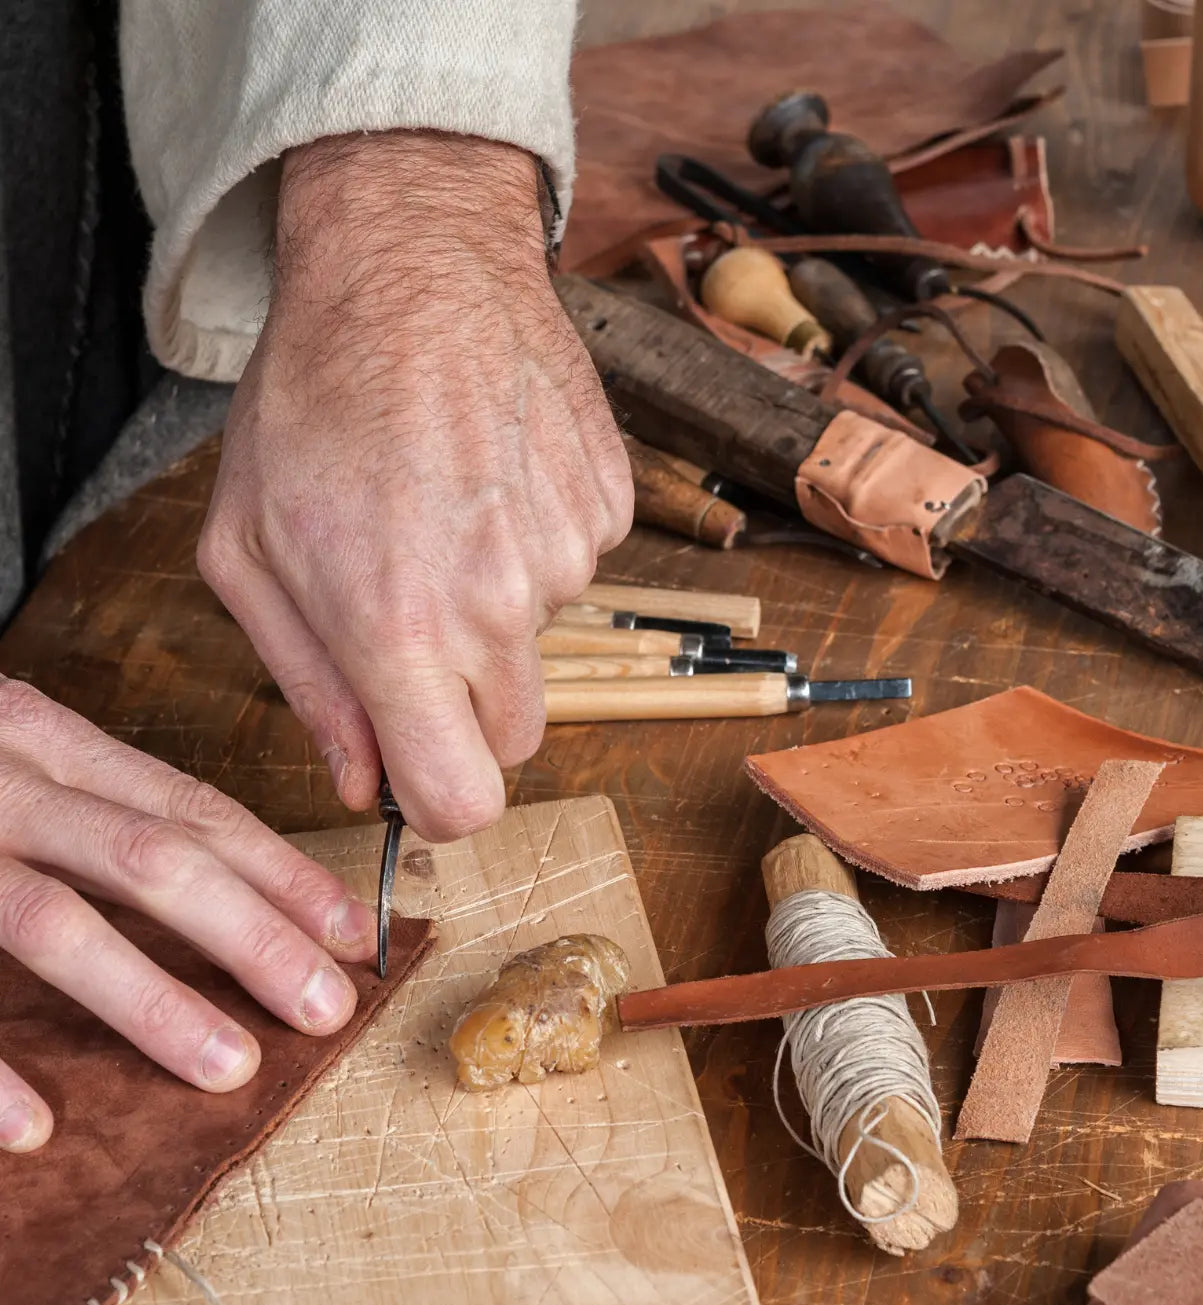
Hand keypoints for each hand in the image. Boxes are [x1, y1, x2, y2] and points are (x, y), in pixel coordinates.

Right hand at [0, 678, 376, 1151]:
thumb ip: (97, 804)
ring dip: (151, 999)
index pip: (190, 806)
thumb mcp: (13, 755)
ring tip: (230, 1068)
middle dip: (252, 935)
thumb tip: (223, 884)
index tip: (354, 932)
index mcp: (41, 739)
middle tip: (328, 1007)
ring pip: (51, 920)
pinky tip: (35, 1126)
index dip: (279, 872)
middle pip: (150, 856)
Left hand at [198, 131, 632, 841]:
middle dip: (466, 708)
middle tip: (415, 622)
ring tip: (445, 513)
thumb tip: (364, 779)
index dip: (437, 800)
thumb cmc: (312, 397)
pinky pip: (577, 571)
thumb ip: (307, 684)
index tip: (416, 766)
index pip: (463, 801)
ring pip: (544, 647)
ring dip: (498, 610)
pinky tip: (489, 477)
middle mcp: (500, 605)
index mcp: (399, 628)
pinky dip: (536, 546)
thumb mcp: (249, 549)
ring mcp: (570, 554)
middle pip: (514, 739)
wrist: (413, 261)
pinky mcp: (612, 508)